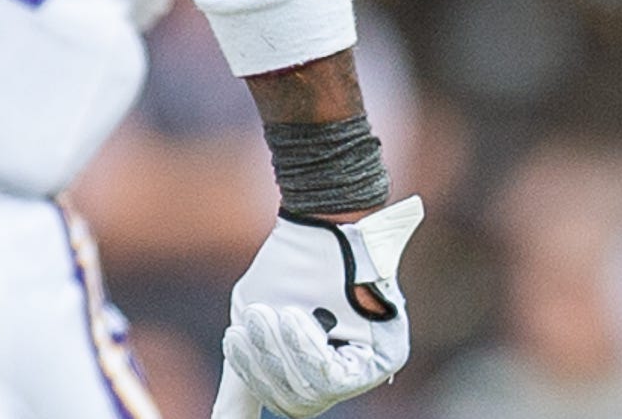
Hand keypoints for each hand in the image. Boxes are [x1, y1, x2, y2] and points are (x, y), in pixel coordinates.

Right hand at [213, 197, 423, 418]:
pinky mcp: (387, 354)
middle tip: (250, 322)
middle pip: (299, 404)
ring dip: (281, 353)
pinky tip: (296, 318)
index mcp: (327, 372)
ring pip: (313, 393)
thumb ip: (246, 380)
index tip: (234, 337)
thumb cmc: (291, 271)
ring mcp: (377, 368)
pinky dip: (305, 349)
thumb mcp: (260, 332)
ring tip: (271, 314)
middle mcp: (357, 377)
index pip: (289, 402)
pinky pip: (333, 378)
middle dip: (265, 364)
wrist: (324, 221)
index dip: (257, 375)